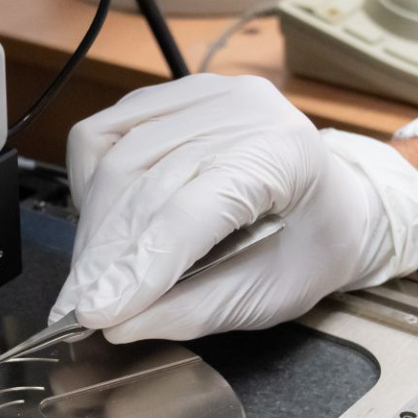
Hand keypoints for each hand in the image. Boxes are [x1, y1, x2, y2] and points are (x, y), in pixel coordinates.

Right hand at [51, 75, 417, 341]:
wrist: (337, 202)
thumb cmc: (312, 248)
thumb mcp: (268, 296)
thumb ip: (193, 310)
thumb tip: (118, 324)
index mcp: (286, 153)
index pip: (192, 208)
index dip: (139, 263)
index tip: (95, 312)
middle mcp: (244, 107)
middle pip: (145, 179)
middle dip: (105, 253)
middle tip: (80, 306)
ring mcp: (204, 92)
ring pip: (116, 158)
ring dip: (94, 228)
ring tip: (93, 276)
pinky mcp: (169, 95)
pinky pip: (103, 135)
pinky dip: (91, 186)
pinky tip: (105, 224)